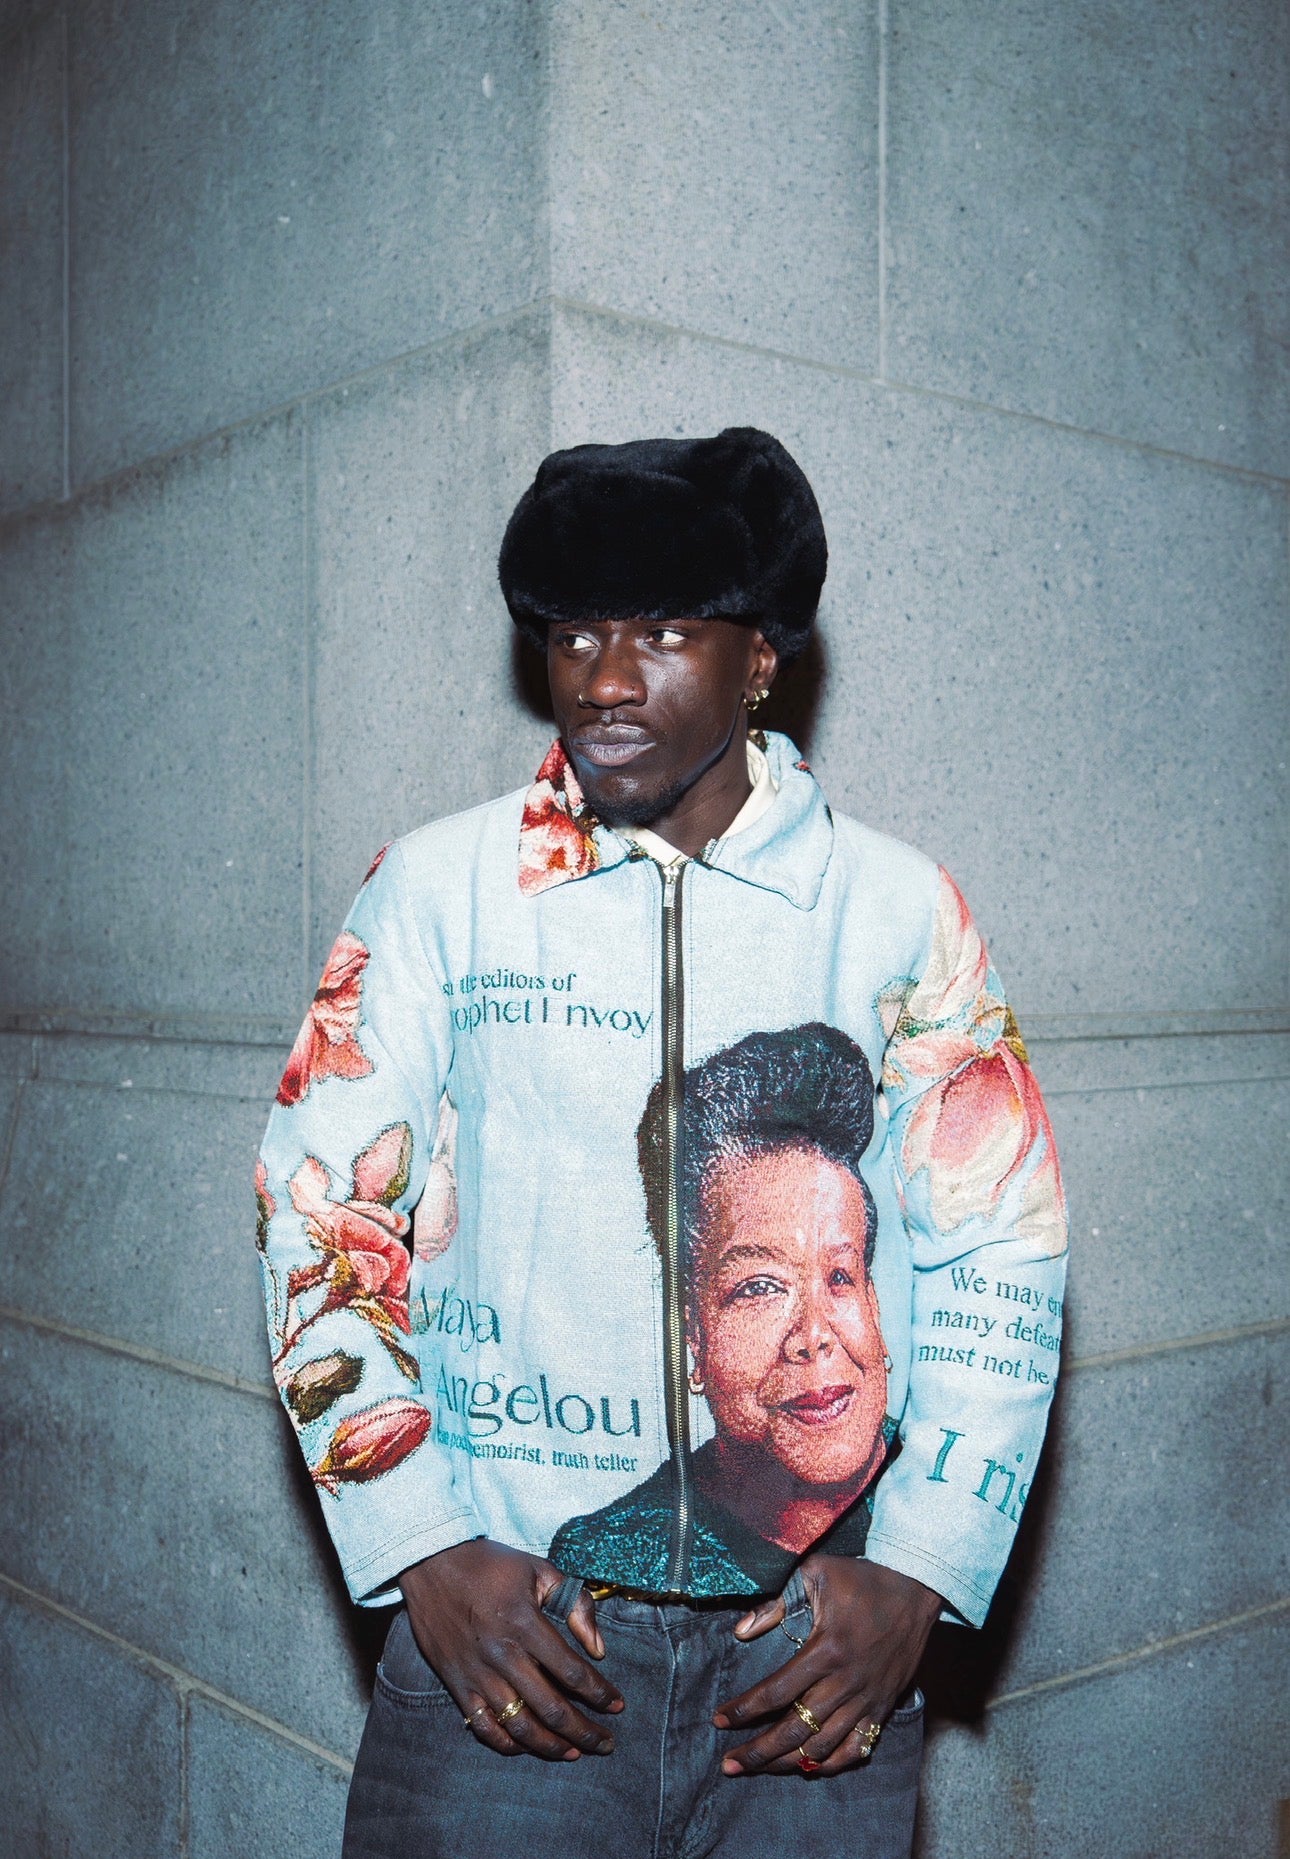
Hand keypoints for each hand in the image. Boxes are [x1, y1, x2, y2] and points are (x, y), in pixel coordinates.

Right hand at [399, 1540, 623, 1760]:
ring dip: (551, 1745)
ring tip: (573, 1753)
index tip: (618, 1705)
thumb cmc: (491, 1564)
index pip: (572, 1672)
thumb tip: (598, 1648)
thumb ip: (575, 1604)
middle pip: (551, 1708)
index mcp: (525, 1624)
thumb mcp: (539, 1570)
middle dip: (584, 1731)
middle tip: (605, 1744)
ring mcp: (477, 1673)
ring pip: (520, 1725)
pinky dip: (508, 1743)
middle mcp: (502, 1655)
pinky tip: (528, 1747)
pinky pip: (484, 1727)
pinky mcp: (457, 1684)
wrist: (431, 1564)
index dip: (600, 1693)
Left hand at [712, 1555, 940, 1778]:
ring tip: (760, 1768)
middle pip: (795, 1730)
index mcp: (825, 1650)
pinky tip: (809, 1767)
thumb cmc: (862, 1577)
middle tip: (729, 1764)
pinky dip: (832, 1764)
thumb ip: (776, 1603)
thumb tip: (741, 1631)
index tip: (719, 1720)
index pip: (776, 1692)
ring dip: (787, 1762)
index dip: (744, 1710)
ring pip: (822, 1747)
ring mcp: (866, 1699)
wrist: (916, 1587)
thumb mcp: (815, 1574)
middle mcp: (845, 1683)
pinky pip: (857, 1749)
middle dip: (758, 1751)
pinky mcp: (882, 1706)